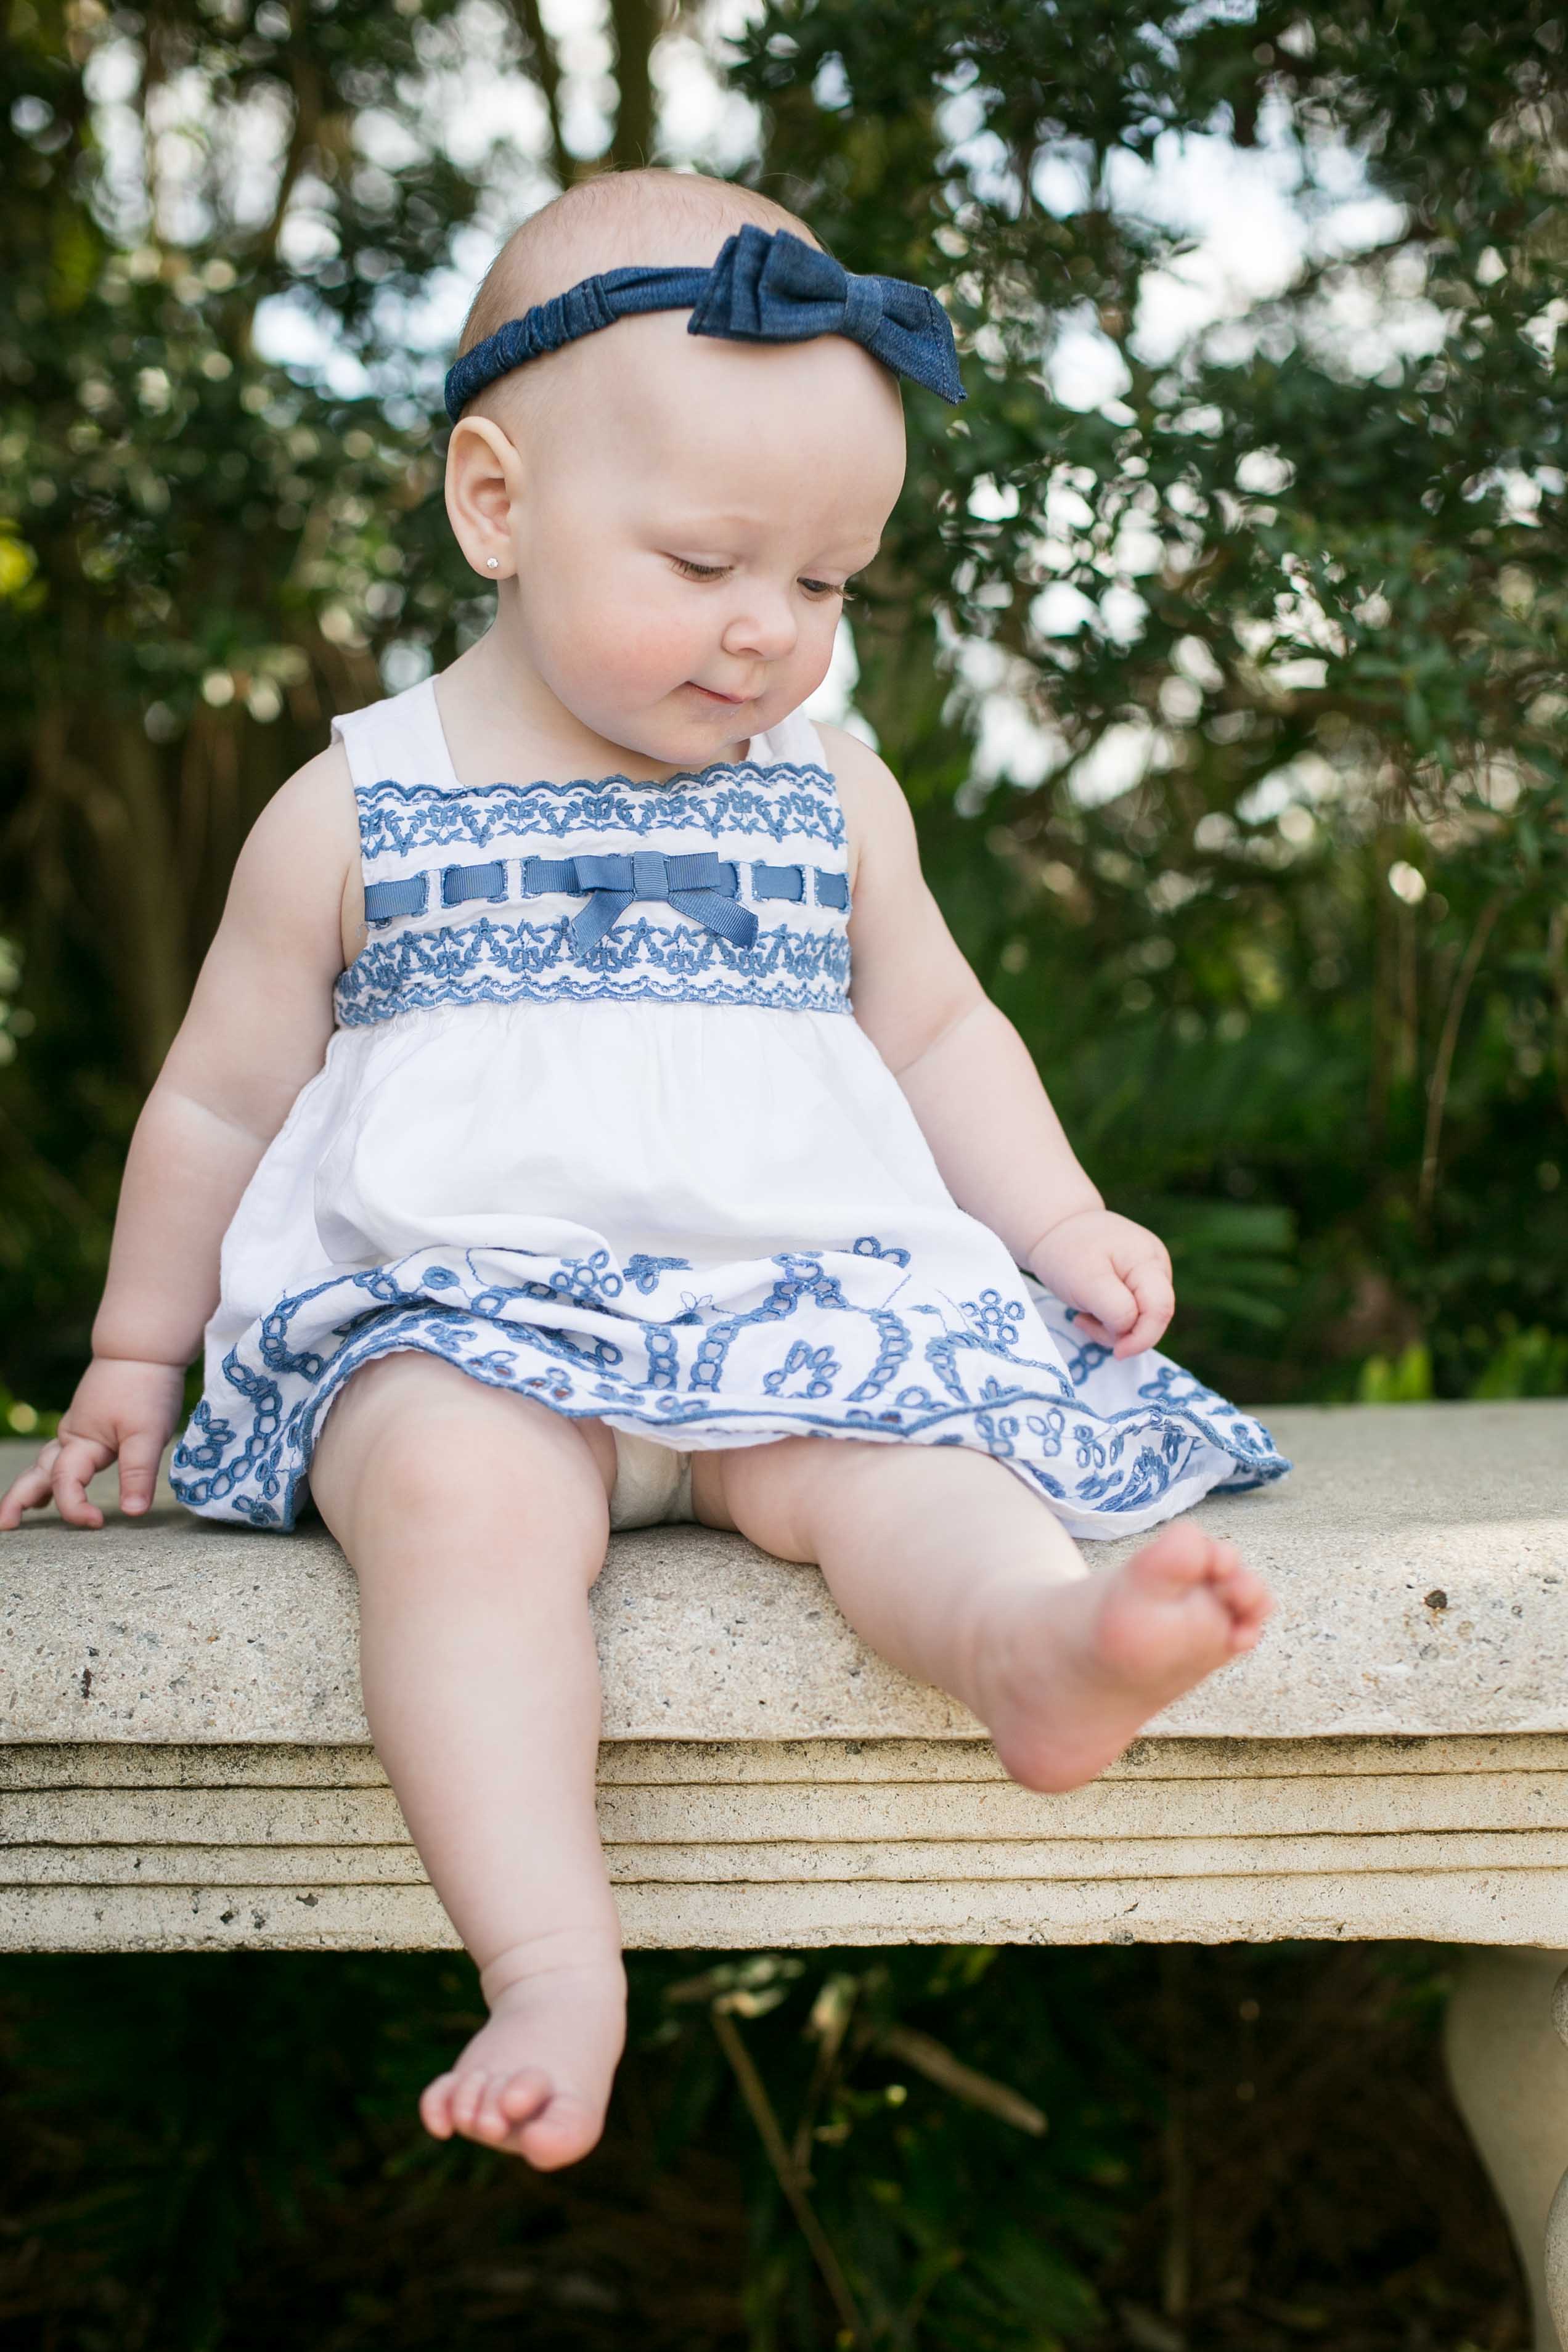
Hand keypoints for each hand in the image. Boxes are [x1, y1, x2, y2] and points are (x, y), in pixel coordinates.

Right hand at [0, 1357, 186, 1530]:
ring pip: (45, 1464)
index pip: (65, 1483)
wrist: (142, 1349)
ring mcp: (76, 1430)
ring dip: (31, 1488)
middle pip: (37, 1474)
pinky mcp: (88, 1424)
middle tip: (6, 1525)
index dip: (75, 1507)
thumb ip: (138, 1473)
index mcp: (80, 1442)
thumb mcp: (149, 1433)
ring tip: (21, 1512)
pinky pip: (60, 1455)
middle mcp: (70, 1438)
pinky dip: (50, 1473)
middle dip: (17, 1501)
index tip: (98, 1523)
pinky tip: (54, 1483)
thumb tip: (132, 1513)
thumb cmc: (145, 1388)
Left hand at [1028, 1209, 1174, 1359]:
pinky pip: (1132, 1314)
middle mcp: (1156, 1266)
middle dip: (1123, 1333)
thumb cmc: (1066, 1252)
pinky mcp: (1136, 1283)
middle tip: (1085, 1323)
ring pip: (1142, 1319)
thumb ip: (1115, 1308)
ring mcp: (1148, 1274)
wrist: (1054, 1227)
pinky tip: (1089, 1309)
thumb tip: (1130, 1331)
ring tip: (1083, 1313)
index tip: (1116, 1353)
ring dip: (1112, 1328)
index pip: (1161, 1308)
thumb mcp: (1085, 1281)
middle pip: (1155, 1316)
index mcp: (1148, 1260)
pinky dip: (1109, 1320)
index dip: (1143, 1337)